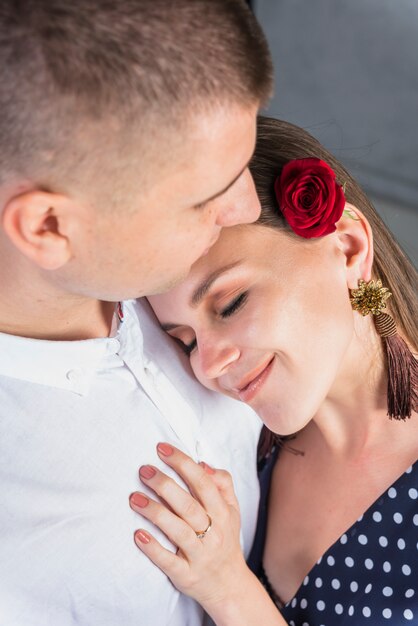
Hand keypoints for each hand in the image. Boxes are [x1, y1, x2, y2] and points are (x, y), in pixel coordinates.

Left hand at [129, 443, 250, 610]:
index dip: (183, 463)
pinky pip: (169, 562)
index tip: (162, 449)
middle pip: (189, 505)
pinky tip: (138, 535)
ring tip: (134, 498)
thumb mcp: (232, 510)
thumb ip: (222, 483)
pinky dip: (153, 549)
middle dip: (165, 485)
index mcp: (223, 512)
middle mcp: (213, 532)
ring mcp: (199, 555)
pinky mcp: (186, 575)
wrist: (230, 586)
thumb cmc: (225, 539)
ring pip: (178, 531)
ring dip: (155, 513)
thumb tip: (203, 463)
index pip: (203, 482)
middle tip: (144, 470)